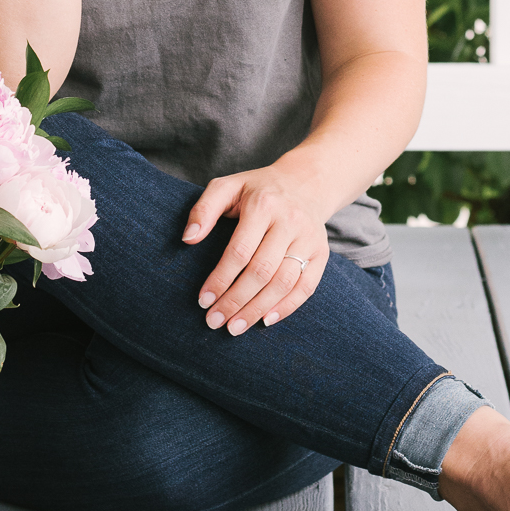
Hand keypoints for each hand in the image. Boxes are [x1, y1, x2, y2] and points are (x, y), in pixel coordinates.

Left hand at [182, 165, 329, 334]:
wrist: (304, 183)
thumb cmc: (257, 190)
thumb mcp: (227, 187)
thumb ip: (204, 209)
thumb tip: (188, 239)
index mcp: (263, 204)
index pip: (240, 251)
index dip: (220, 279)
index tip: (203, 300)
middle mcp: (289, 221)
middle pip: (261, 271)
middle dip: (235, 300)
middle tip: (215, 320)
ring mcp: (309, 238)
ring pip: (283, 283)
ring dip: (257, 309)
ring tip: (234, 327)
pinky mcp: (321, 253)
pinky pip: (306, 287)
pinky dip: (286, 307)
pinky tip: (265, 320)